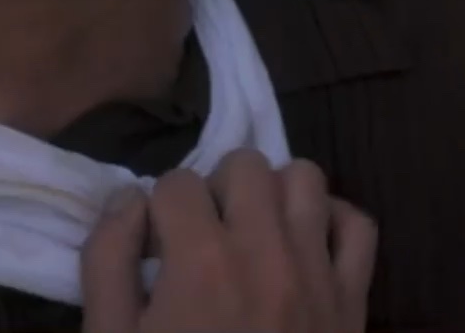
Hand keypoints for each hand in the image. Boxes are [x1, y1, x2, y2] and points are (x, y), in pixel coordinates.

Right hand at [82, 150, 376, 332]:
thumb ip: (107, 262)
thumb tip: (127, 199)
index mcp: (202, 262)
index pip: (175, 184)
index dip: (158, 214)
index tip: (155, 252)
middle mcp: (267, 252)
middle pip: (243, 165)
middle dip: (214, 190)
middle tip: (200, 238)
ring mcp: (318, 273)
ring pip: (304, 177)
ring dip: (271, 195)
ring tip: (250, 235)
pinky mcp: (353, 299)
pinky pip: (357, 225)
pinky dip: (329, 221)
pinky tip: (301, 246)